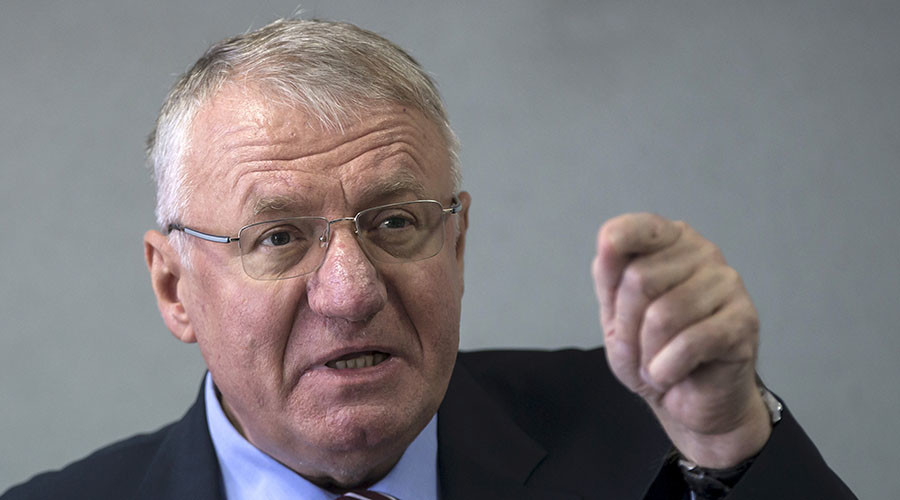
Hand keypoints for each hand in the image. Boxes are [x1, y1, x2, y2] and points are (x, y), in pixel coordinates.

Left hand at [592, 213, 770, 467]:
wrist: (693, 401)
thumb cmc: (655, 351)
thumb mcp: (616, 315)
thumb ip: (609, 276)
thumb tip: (607, 240)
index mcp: (670, 241)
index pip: (636, 228)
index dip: (613, 256)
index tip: (611, 281)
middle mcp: (703, 253)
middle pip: (639, 280)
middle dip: (628, 327)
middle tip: (640, 348)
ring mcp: (728, 284)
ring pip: (662, 315)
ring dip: (648, 354)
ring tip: (658, 363)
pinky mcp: (744, 321)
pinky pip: (689, 343)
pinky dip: (668, 369)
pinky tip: (672, 374)